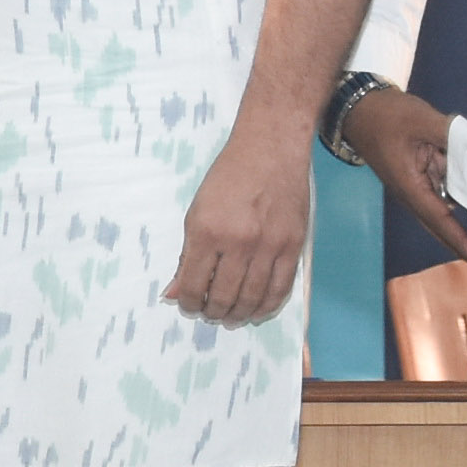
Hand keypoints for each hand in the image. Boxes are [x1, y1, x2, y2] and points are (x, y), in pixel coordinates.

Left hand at [168, 107, 316, 324]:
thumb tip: (173, 293)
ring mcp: (269, 246)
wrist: (270, 149)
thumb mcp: (196, 211)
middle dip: (212, 312)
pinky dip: (267, 306)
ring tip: (231, 317)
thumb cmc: (228, 176)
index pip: (192, 285)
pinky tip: (257, 311)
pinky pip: (281, 289)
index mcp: (206, 231)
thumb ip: (186, 255)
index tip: (188, 305)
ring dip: (238, 314)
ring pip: (252, 298)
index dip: (188, 303)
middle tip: (210, 314)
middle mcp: (238, 242)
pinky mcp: (293, 246)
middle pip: (223, 297)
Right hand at [336, 86, 466, 268]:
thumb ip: (452, 136)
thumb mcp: (422, 121)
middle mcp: (411, 192)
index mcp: (409, 186)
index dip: (460, 241)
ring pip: (441, 206)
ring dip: (460, 215)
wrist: (359, 107)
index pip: (439, 219)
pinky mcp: (417, 174)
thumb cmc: (386, 116)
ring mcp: (413, 184)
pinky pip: (440, 189)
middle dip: (459, 242)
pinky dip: (456, 191)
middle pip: (439, 223)